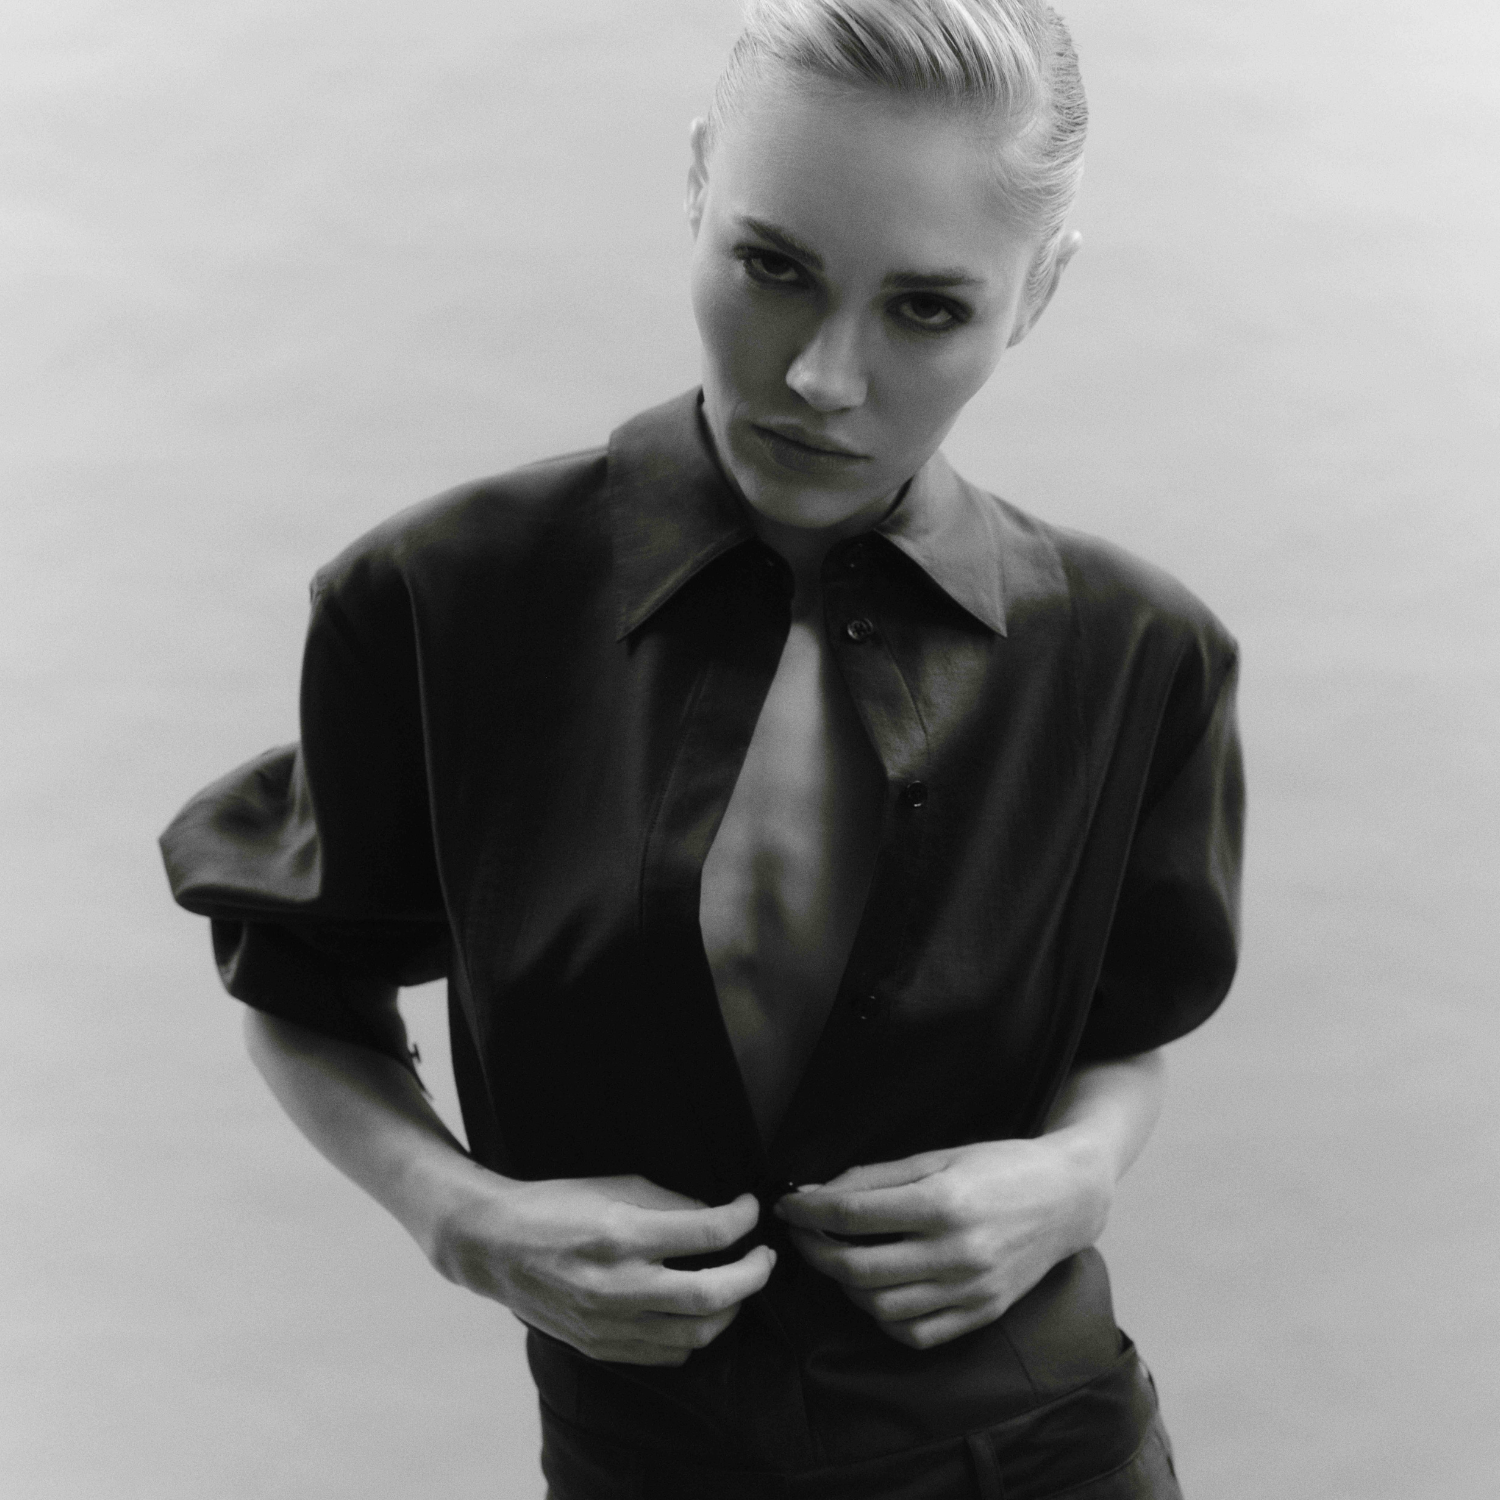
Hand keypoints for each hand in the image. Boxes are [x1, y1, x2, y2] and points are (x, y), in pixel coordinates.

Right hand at [429, 1172, 773, 1366]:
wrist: (494, 1247)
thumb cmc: (555, 1207)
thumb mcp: (615, 1186)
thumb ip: (670, 1205)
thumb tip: (716, 1220)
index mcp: (622, 1235)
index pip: (708, 1232)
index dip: (742, 1219)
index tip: (750, 1209)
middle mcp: (618, 1286)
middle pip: (713, 1296)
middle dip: (753, 1275)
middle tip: (764, 1257)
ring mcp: (609, 1324)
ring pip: (696, 1335)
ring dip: (729, 1310)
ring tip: (735, 1285)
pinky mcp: (601, 1348)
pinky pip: (666, 1354)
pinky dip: (693, 1335)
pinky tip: (696, 1311)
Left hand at [775, 1138, 1109, 1349]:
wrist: (1065, 1198)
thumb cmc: (1000, 1167)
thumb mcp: (938, 1156)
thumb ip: (878, 1177)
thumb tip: (821, 1191)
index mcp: (943, 1203)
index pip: (853, 1215)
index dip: (810, 1210)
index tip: (789, 1204)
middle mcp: (956, 1253)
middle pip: (858, 1268)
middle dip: (817, 1252)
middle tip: (802, 1234)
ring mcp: (970, 1290)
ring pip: (881, 1308)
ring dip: (845, 1286)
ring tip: (837, 1259)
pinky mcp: (980, 1314)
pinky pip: (916, 1333)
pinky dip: (883, 1318)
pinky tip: (875, 1291)